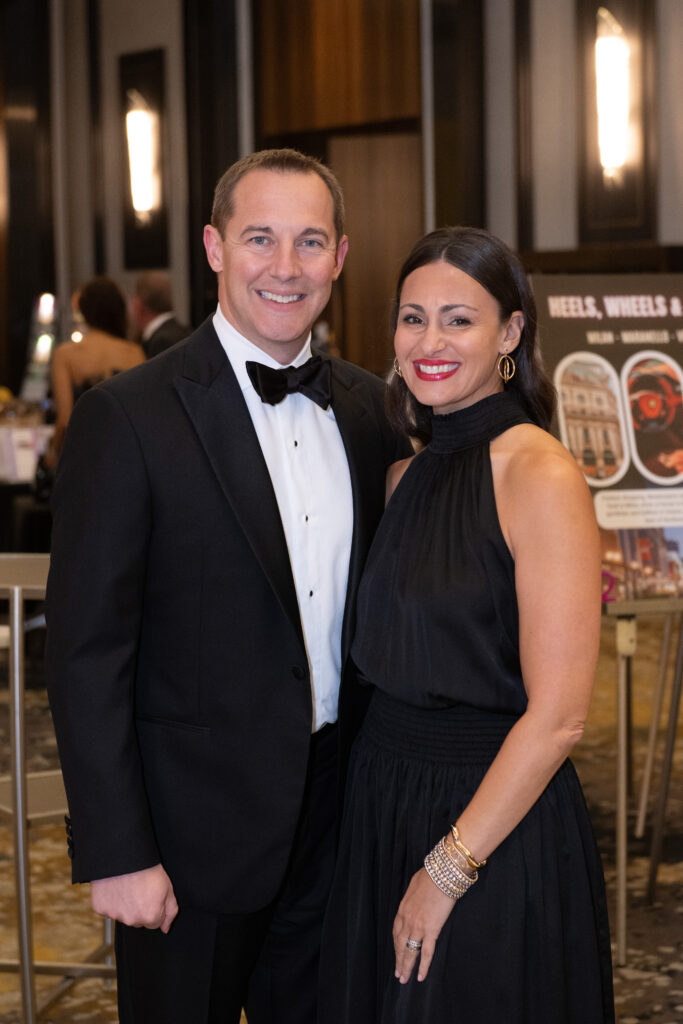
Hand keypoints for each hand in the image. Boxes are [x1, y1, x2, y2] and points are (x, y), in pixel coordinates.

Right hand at [91, 863, 177, 932]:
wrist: (126, 856)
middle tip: (139, 889)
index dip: (154, 908)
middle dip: (139, 909)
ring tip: (127, 886)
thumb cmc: (149, 869)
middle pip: (137, 921)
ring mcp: (115, 915)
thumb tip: (165, 928)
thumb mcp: (168, 888)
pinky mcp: (100, 908)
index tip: (151, 895)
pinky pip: (107, 909)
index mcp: (150, 917)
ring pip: (122, 915)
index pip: (154, 923)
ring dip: (125, 906)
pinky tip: (115, 888)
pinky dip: (110, 901)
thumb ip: (170, 911)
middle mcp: (132, 920)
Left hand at [393, 867, 455, 983]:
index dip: (396, 946)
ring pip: (410, 952)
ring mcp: (418, 926)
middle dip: (399, 960)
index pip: (396, 932)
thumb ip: (412, 898)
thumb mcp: (414, 885)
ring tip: (404, 979)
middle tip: (398, 974)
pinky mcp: (431, 930)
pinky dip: (423, 966)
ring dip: (406, 967)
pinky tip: (421, 976)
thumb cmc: (430, 876)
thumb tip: (414, 901)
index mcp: (402, 909)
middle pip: (400, 945)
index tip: (397, 954)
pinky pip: (426, 953)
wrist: (442, 874)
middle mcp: (407, 920)